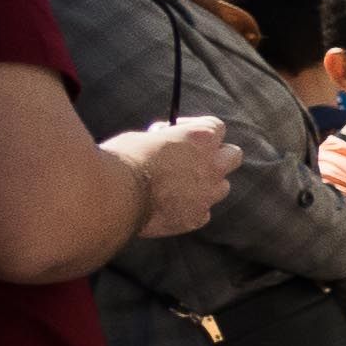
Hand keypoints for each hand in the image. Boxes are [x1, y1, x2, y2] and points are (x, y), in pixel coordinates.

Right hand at [109, 115, 236, 237]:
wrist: (112, 197)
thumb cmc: (121, 161)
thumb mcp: (141, 137)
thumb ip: (164, 139)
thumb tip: (163, 141)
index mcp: (200, 138)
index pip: (217, 127)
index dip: (197, 128)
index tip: (179, 133)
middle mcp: (212, 165)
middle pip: (233, 156)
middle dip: (217, 155)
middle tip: (193, 158)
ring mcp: (207, 194)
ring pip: (222, 186)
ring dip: (207, 183)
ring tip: (180, 184)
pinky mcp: (196, 218)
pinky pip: (203, 211)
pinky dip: (192, 208)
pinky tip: (170, 206)